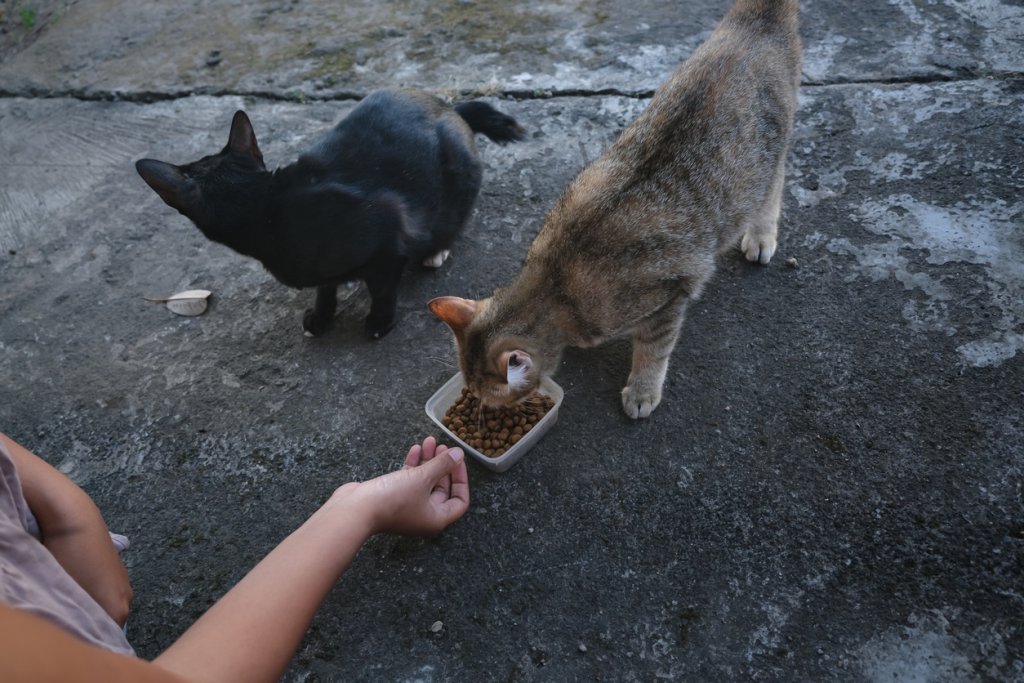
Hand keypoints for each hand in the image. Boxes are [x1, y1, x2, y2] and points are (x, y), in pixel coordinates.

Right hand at [331, 436, 468, 536]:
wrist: (355, 510)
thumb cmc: (393, 499)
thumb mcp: (422, 478)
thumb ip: (442, 465)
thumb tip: (459, 454)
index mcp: (436, 518)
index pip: (459, 501)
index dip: (461, 479)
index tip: (457, 460)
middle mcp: (424, 515)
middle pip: (441, 488)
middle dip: (442, 465)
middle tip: (442, 446)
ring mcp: (407, 507)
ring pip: (424, 481)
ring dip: (427, 461)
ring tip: (429, 441)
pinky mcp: (393, 497)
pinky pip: (408, 480)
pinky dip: (413, 465)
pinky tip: (415, 448)